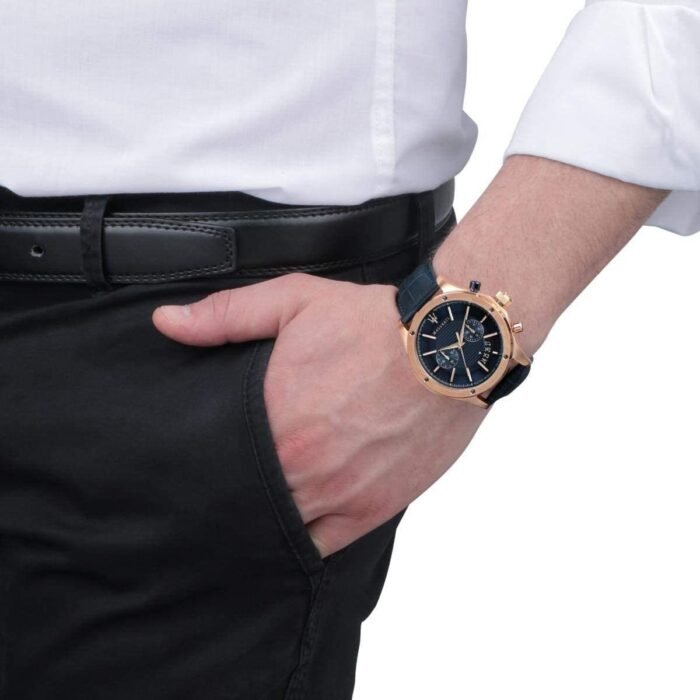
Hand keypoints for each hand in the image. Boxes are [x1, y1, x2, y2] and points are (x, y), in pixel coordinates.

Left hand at [152, 273, 486, 557]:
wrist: (450, 346)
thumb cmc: (374, 324)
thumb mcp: (295, 301)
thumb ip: (225, 315)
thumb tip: (166, 322)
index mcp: (275, 417)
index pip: (216, 460)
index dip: (199, 467)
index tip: (190, 465)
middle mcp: (303, 465)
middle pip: (245, 499)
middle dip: (228, 495)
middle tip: (211, 492)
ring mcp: (339, 493)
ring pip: (279, 528)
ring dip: (261, 520)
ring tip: (247, 509)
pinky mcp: (372, 509)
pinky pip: (322, 545)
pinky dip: (302, 541)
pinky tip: (290, 528)